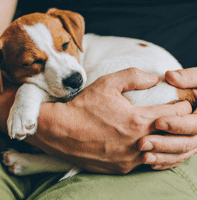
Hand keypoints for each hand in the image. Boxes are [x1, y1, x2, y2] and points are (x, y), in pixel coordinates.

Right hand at [25, 68, 191, 173]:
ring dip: (169, 142)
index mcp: (137, 121)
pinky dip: (152, 153)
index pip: (173, 114)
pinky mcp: (121, 168)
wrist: (60, 131)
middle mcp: (137, 143)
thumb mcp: (107, 84)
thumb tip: (153, 78)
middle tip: (181, 118)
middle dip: (180, 126)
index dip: (183, 107)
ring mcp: (129, 159)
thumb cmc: (83, 107)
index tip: (185, 103)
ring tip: (170, 133)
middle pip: (172, 136)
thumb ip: (133, 76)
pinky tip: (149, 145)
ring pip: (162, 153)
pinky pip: (144, 162)